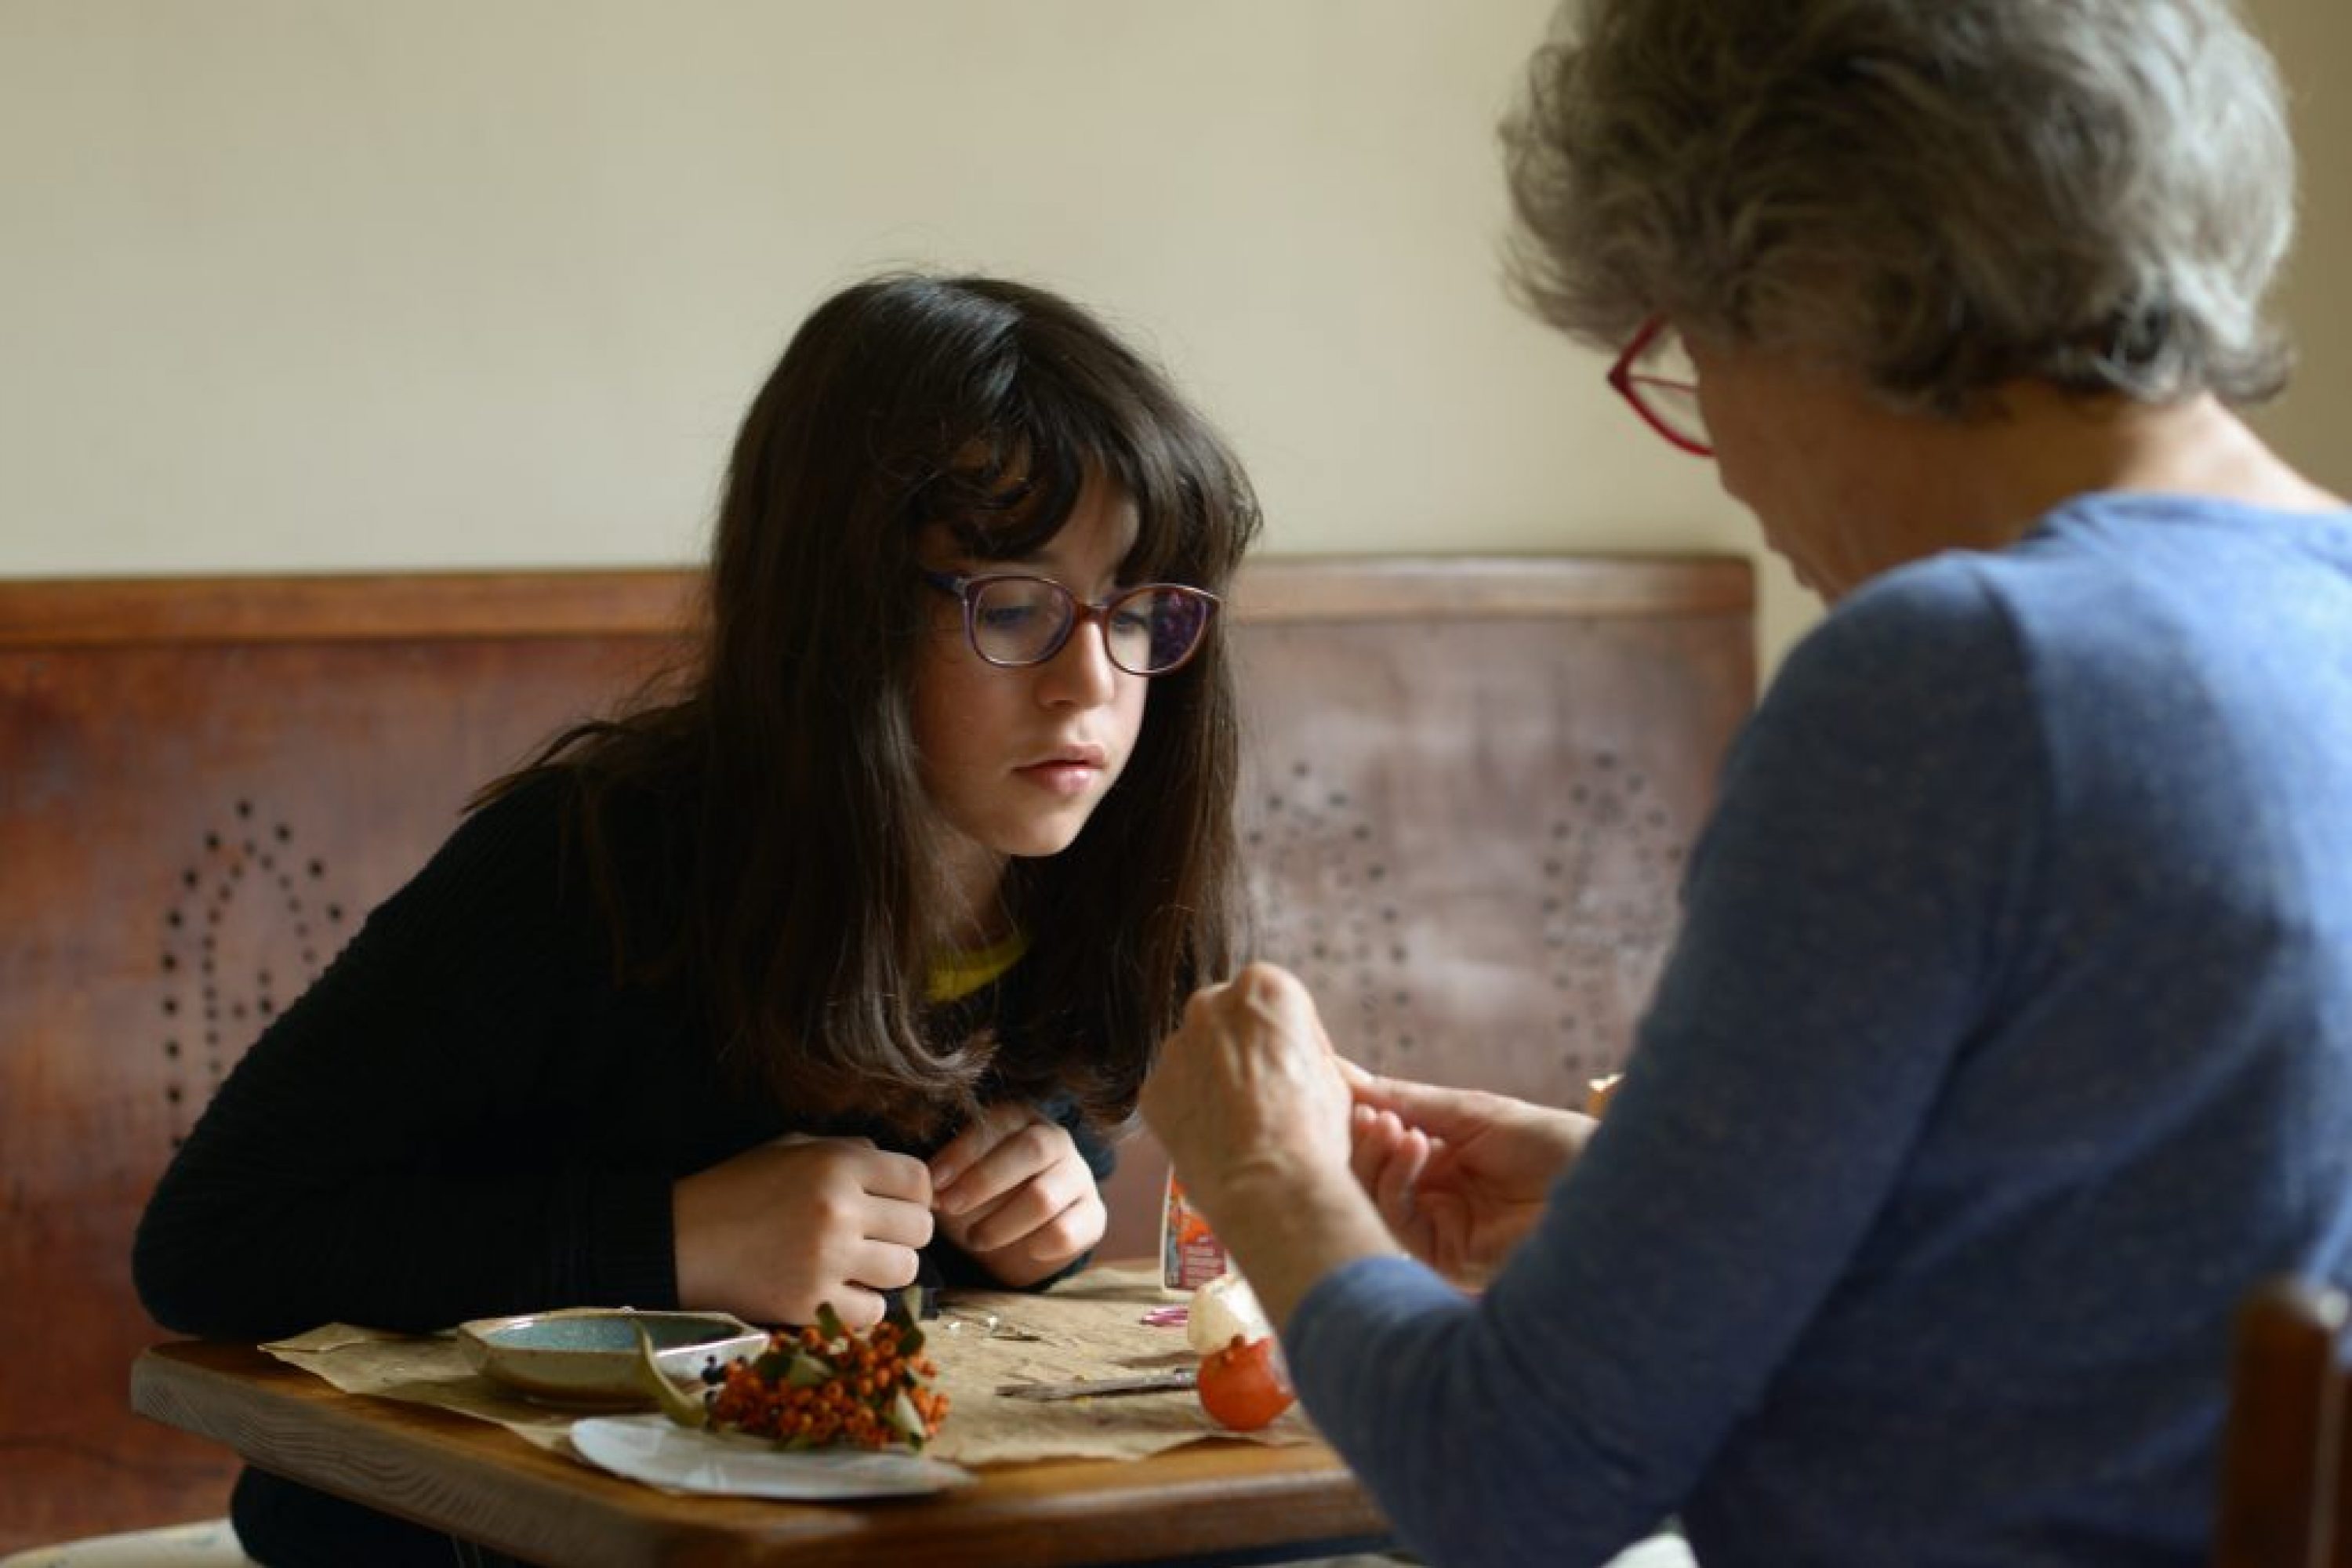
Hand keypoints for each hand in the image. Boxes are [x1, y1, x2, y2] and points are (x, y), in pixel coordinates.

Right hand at [673, 1135, 933, 1327]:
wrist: (678, 1241)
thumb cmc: (735, 1188)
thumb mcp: (790, 1148)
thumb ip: (846, 1150)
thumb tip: (890, 1163)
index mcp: (836, 1165)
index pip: (918, 1181)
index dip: (915, 1194)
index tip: (897, 1205)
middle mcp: (839, 1211)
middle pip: (920, 1229)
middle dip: (905, 1233)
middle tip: (877, 1237)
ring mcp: (826, 1260)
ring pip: (905, 1271)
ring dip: (887, 1270)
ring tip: (859, 1265)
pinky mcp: (809, 1304)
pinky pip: (873, 1312)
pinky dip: (862, 1305)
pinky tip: (839, 1292)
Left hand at [928, 1103, 1106, 1286]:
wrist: (1017, 1237)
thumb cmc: (980, 1197)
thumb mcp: (957, 1180)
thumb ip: (943, 1177)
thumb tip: (928, 1188)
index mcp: (1022, 1119)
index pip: (999, 1124)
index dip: (964, 1153)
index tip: (933, 1184)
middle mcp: (1056, 1140)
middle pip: (1032, 1149)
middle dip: (985, 1181)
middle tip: (950, 1207)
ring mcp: (1079, 1176)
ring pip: (1045, 1196)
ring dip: (1001, 1223)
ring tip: (974, 1240)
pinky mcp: (1093, 1214)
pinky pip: (1068, 1231)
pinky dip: (1039, 1245)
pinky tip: (1023, 1249)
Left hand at [1140, 963, 1355, 1215]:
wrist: (1270, 1189)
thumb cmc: (1312, 1132)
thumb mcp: (1331, 1075)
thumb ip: (1302, 1049)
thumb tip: (1296, 1054)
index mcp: (1263, 987)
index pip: (1279, 1003)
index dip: (1296, 1040)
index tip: (1302, 1070)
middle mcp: (1209, 1005)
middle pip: (1231, 1022)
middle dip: (1248, 1051)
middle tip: (1269, 1095)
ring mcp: (1175, 1048)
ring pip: (1199, 1056)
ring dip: (1217, 1080)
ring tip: (1243, 1125)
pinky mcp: (1153, 1089)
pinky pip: (1176, 1093)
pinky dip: (1193, 1111)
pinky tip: (1217, 1139)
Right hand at [1343, 1059, 1593, 1285]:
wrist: (1609, 1188)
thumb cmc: (1554, 1146)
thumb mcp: (1474, 1112)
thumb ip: (1410, 1100)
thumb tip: (1345, 1076)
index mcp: (1443, 1165)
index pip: (1381, 1146)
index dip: (1359, 1117)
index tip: (1335, 1083)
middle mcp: (1437, 1202)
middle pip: (1370, 1177)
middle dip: (1361, 1139)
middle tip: (1363, 1110)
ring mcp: (1440, 1232)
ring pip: (1375, 1201)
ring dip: (1376, 1157)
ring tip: (1389, 1125)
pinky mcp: (1447, 1260)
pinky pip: (1400, 1223)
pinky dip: (1397, 1182)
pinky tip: (1413, 1146)